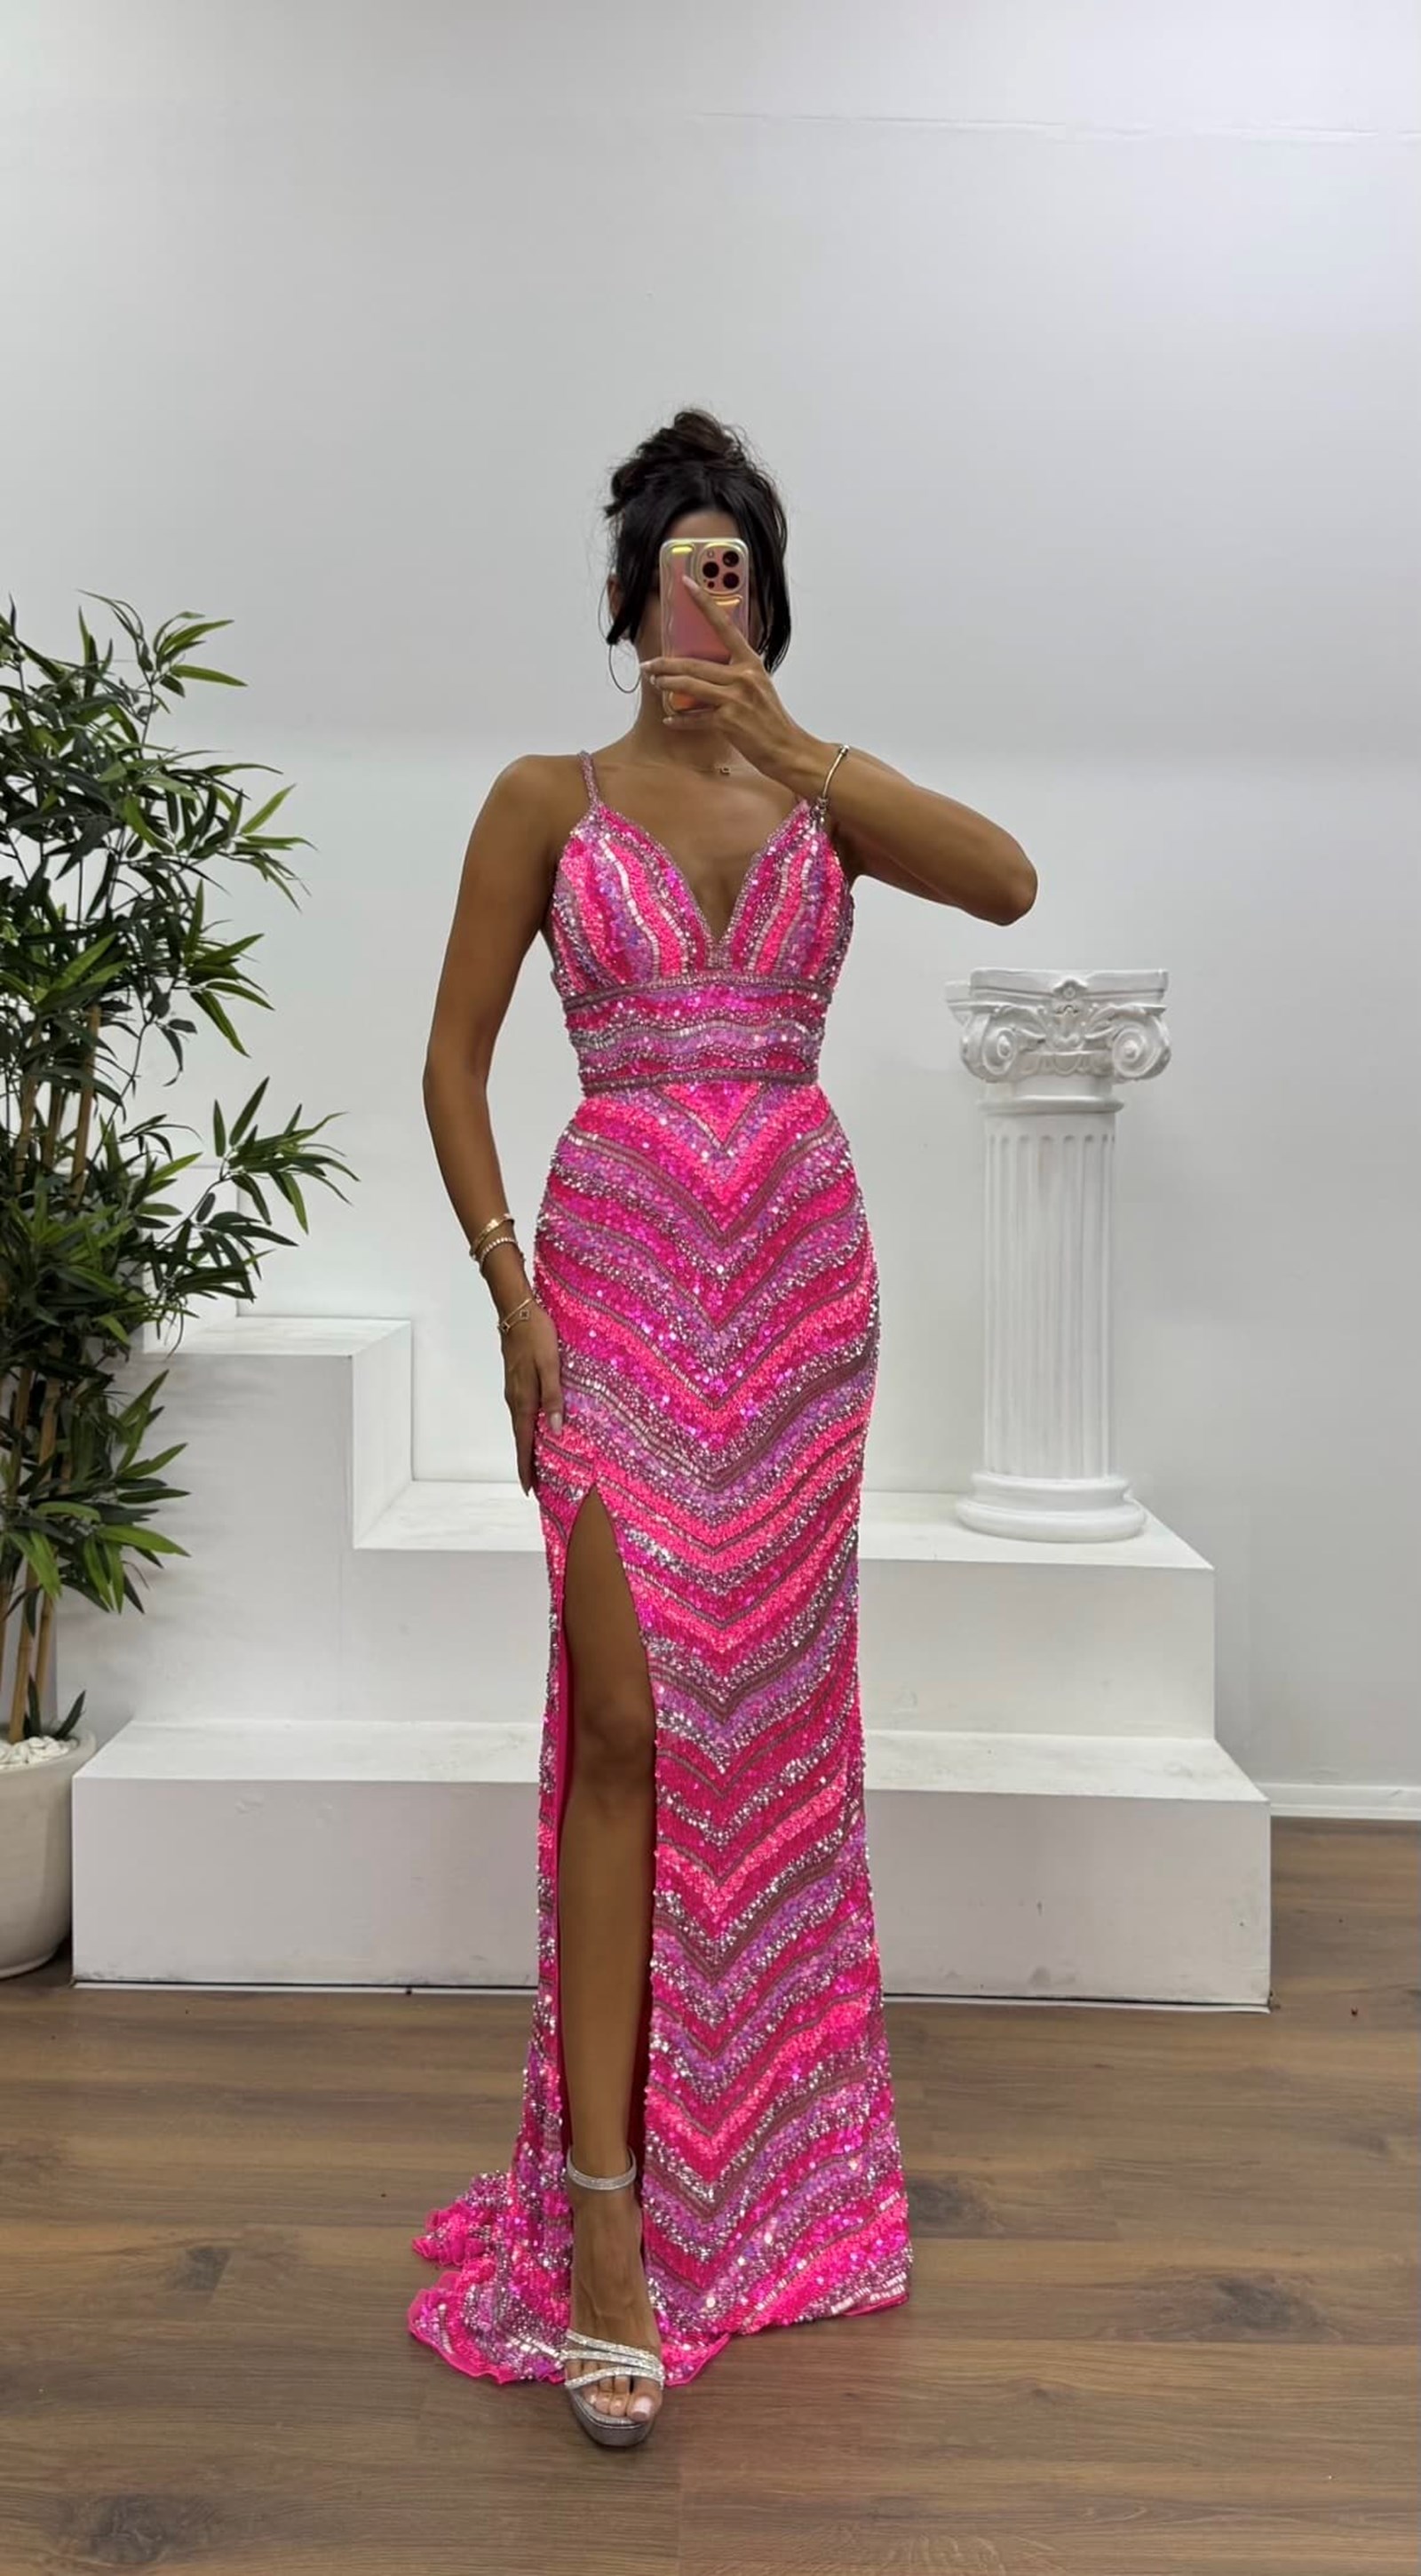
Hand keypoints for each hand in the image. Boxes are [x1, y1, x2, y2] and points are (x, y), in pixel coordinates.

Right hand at [505, 1299, 563, 1495]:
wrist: (516, 1311)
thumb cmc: (537, 1336)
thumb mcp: (550, 1366)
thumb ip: (554, 1398)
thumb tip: (557, 1430)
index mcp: (524, 1400)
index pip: (524, 1442)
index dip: (526, 1467)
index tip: (530, 1489)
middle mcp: (515, 1400)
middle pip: (521, 1439)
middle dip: (527, 1463)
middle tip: (535, 1485)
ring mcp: (514, 1390)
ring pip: (521, 1426)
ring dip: (527, 1447)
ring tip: (537, 1463)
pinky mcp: (516, 1381)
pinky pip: (522, 1413)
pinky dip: (528, 1429)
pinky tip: (537, 1429)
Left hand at [639, 570, 819, 789]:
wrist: (787, 749)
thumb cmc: (771, 720)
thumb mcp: (759, 687)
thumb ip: (736, 674)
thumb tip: (709, 670)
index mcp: (751, 663)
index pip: (724, 626)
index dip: (705, 603)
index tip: (687, 584)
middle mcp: (743, 677)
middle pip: (694, 663)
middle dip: (665, 664)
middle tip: (649, 665)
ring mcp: (735, 699)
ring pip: (690, 685)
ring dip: (666, 685)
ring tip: (655, 684)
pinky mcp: (728, 722)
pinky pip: (694, 718)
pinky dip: (680, 720)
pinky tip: (670, 720)